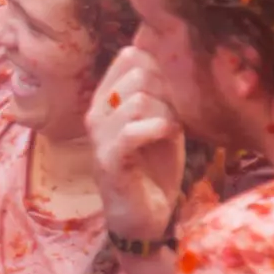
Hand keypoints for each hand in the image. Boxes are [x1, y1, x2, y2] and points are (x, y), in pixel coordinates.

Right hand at [86, 46, 186, 242]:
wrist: (144, 218)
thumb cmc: (154, 168)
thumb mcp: (162, 122)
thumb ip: (163, 94)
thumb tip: (176, 59)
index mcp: (108, 97)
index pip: (130, 55)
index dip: (161, 65)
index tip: (175, 91)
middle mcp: (97, 111)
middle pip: (138, 72)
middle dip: (167, 90)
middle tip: (176, 115)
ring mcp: (99, 135)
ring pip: (138, 99)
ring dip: (166, 114)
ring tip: (171, 132)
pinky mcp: (107, 160)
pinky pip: (132, 130)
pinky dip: (158, 129)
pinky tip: (168, 137)